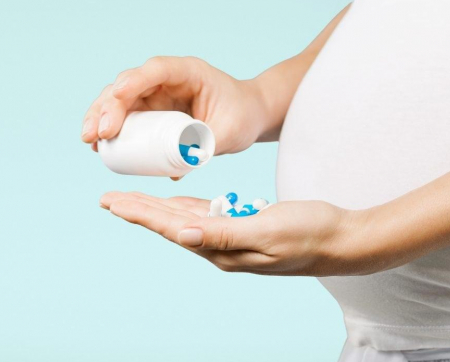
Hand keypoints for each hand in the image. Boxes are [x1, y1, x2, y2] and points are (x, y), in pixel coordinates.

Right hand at [81, 56, 267, 158]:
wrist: (249, 115)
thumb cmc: (243, 116)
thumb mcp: (231, 131)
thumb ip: (206, 146)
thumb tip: (176, 171)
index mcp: (189, 72)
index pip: (157, 70)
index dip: (135, 81)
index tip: (118, 97)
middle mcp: (167, 79)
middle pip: (129, 85)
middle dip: (108, 106)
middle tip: (97, 133)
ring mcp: (157, 94)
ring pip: (119, 100)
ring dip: (100, 117)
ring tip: (90, 141)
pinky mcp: (152, 112)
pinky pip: (126, 117)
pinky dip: (111, 129)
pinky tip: (99, 147)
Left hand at [99, 192, 381, 275]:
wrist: (340, 240)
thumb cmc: (309, 233)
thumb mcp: (267, 231)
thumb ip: (224, 234)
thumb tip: (182, 236)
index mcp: (224, 248)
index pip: (173, 228)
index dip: (141, 215)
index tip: (113, 202)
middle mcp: (223, 247)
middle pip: (172, 225)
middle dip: (140, 212)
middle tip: (109, 200)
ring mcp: (235, 239)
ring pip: (187, 221)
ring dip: (158, 210)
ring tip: (133, 201)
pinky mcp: (246, 228)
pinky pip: (209, 217)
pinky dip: (188, 207)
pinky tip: (178, 202)